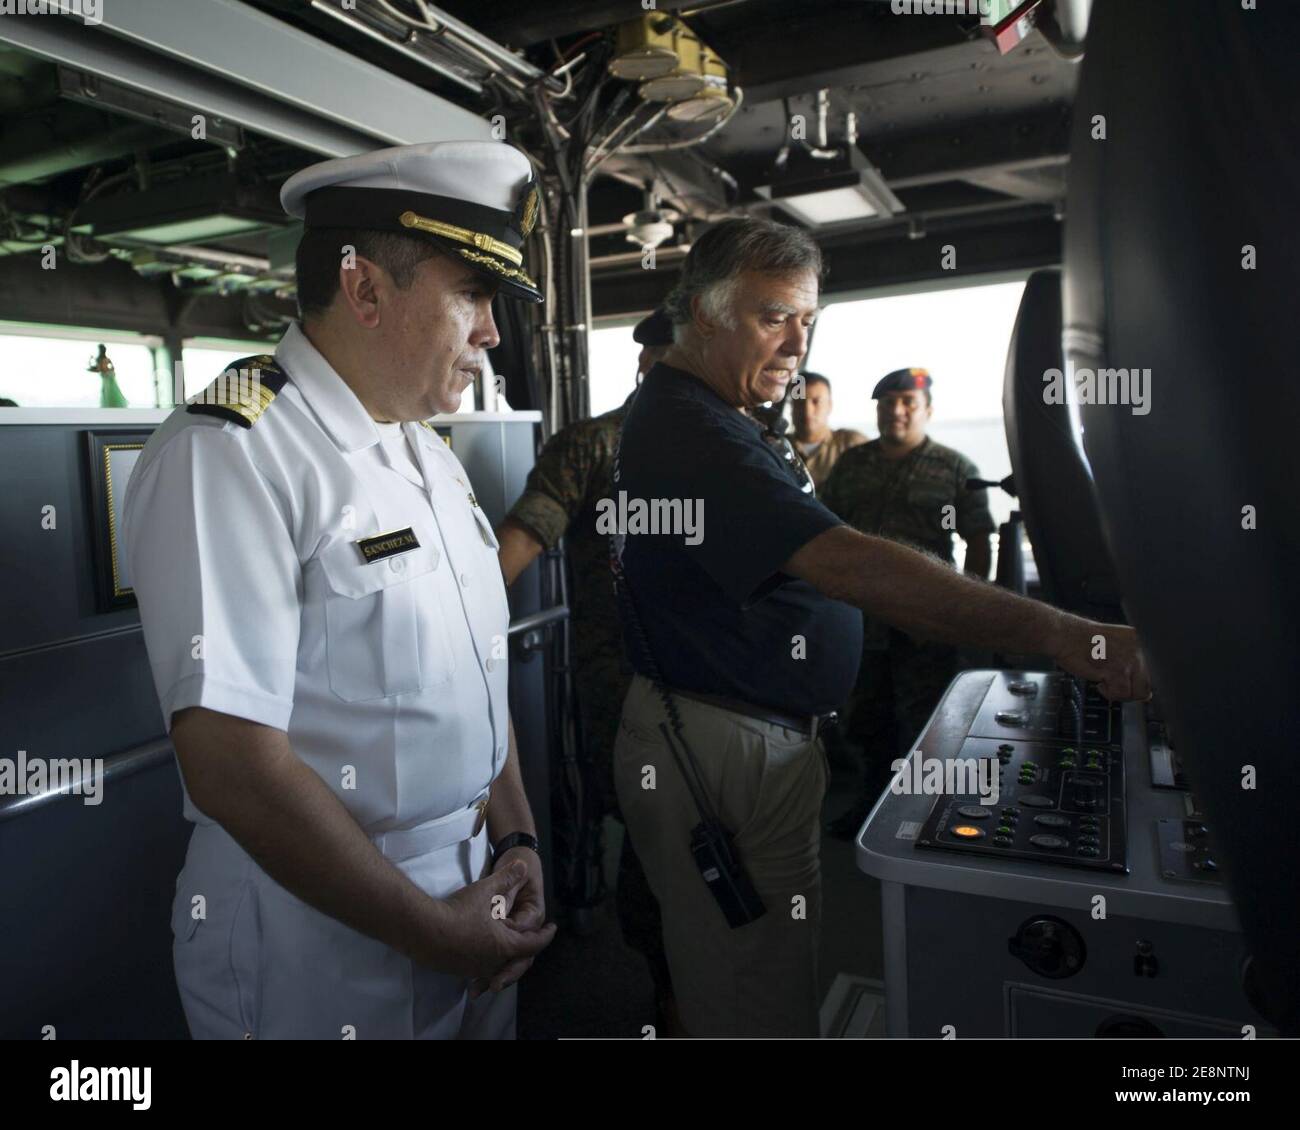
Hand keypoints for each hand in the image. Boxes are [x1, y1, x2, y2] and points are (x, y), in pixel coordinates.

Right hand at [423, 861, 555, 988]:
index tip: (552, 928)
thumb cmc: (458, 912)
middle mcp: (492, 962)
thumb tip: (523, 865)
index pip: (533, 944)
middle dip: (525, 946)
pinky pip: (478, 967)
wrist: (422, 931)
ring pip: (497, 964)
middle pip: (516, 957)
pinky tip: (480, 947)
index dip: (545, 935)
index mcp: (505, 946)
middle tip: (531, 936)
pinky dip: (486, 959)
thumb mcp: (485, 890)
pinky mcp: (457, 970)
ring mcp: (474, 969)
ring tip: (507, 941)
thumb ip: (506, 878)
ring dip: (504, 953)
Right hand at [1053, 618, 1150, 701]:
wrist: (1066, 636)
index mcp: (1143, 640)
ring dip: (1121, 692)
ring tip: (1108, 680)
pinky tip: (1101, 681)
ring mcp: (1130, 660)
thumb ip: (1137, 662)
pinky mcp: (1117, 672)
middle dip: (1133, 690)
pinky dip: (1109, 693)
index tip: (1131, 679)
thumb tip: (1148, 690)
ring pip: (1140, 692)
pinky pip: (1122, 694)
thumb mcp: (1119, 644)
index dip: (1145, 680)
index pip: (1160, 670)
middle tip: (1116, 682)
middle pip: (1151, 684)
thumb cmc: (1085, 640)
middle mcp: (1140, 649)